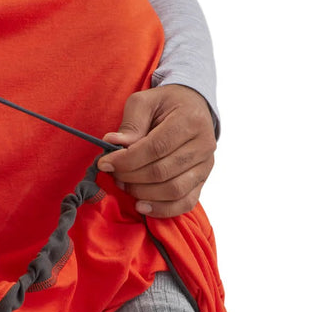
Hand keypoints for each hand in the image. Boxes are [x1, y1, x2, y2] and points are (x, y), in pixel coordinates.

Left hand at [99, 84, 216, 217]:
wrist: (193, 108)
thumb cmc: (166, 104)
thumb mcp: (145, 102)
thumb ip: (130, 123)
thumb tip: (113, 144)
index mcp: (190, 120)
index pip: (155, 148)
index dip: (127, 160)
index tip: (105, 163)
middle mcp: (204, 145)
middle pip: (162, 172)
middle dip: (131, 177)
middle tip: (113, 174)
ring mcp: (206, 166)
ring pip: (173, 191)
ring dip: (142, 193)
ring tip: (124, 185)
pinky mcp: (202, 181)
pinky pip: (185, 203)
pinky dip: (161, 209)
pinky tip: (141, 205)